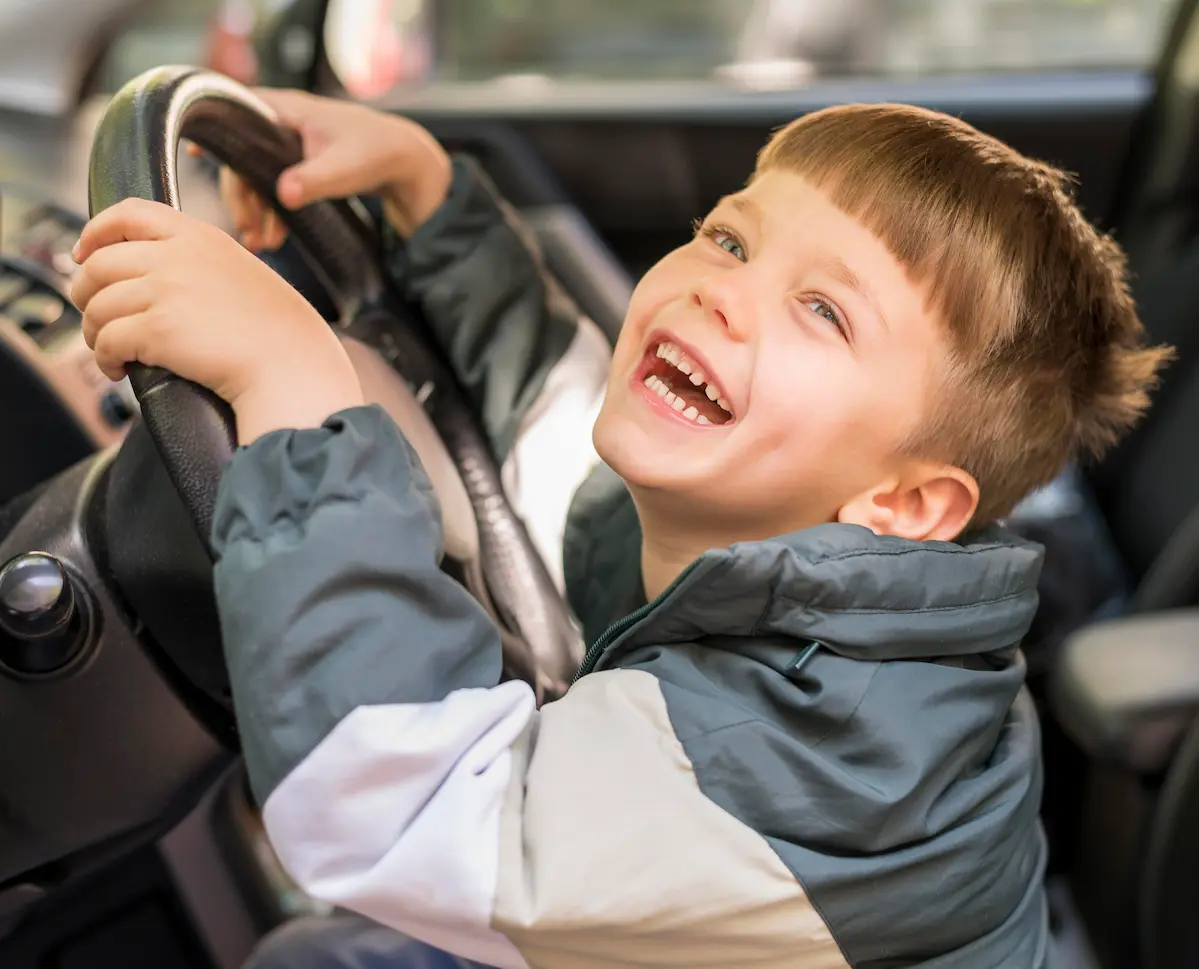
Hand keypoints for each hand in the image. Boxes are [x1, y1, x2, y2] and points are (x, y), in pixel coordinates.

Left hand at [71, 198, 362, 443]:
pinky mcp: (158, 329)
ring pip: (97, 306)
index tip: (83, 255)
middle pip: (99, 264)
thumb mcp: (241, 273)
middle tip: (95, 317)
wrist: (293, 366)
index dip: (95, 232)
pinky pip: (107, 341)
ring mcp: (166, 291)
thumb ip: (198, 264)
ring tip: (110, 351)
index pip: (128, 213)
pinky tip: (118, 370)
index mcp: (200, 238)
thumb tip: (148, 278)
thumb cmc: (277, 333)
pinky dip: (105, 359)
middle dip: (85, 294)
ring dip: (94, 333)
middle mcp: (178, 257)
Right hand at [188, 88, 451, 250]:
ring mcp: (286, 145)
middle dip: (242, 198)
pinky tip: (273, 239)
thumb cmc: (376, 152)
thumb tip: (284, 194)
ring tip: (261, 245)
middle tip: (248, 233)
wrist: (405, 161)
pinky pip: (271, 188)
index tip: (191, 155)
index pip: (234, 114)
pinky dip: (271, 212)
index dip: (211, 134)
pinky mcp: (296, 167)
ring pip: (256, 177)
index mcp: (284, 110)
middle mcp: (279, 124)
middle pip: (241, 158)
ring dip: (256, 212)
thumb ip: (314, 180)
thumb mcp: (345, 167)